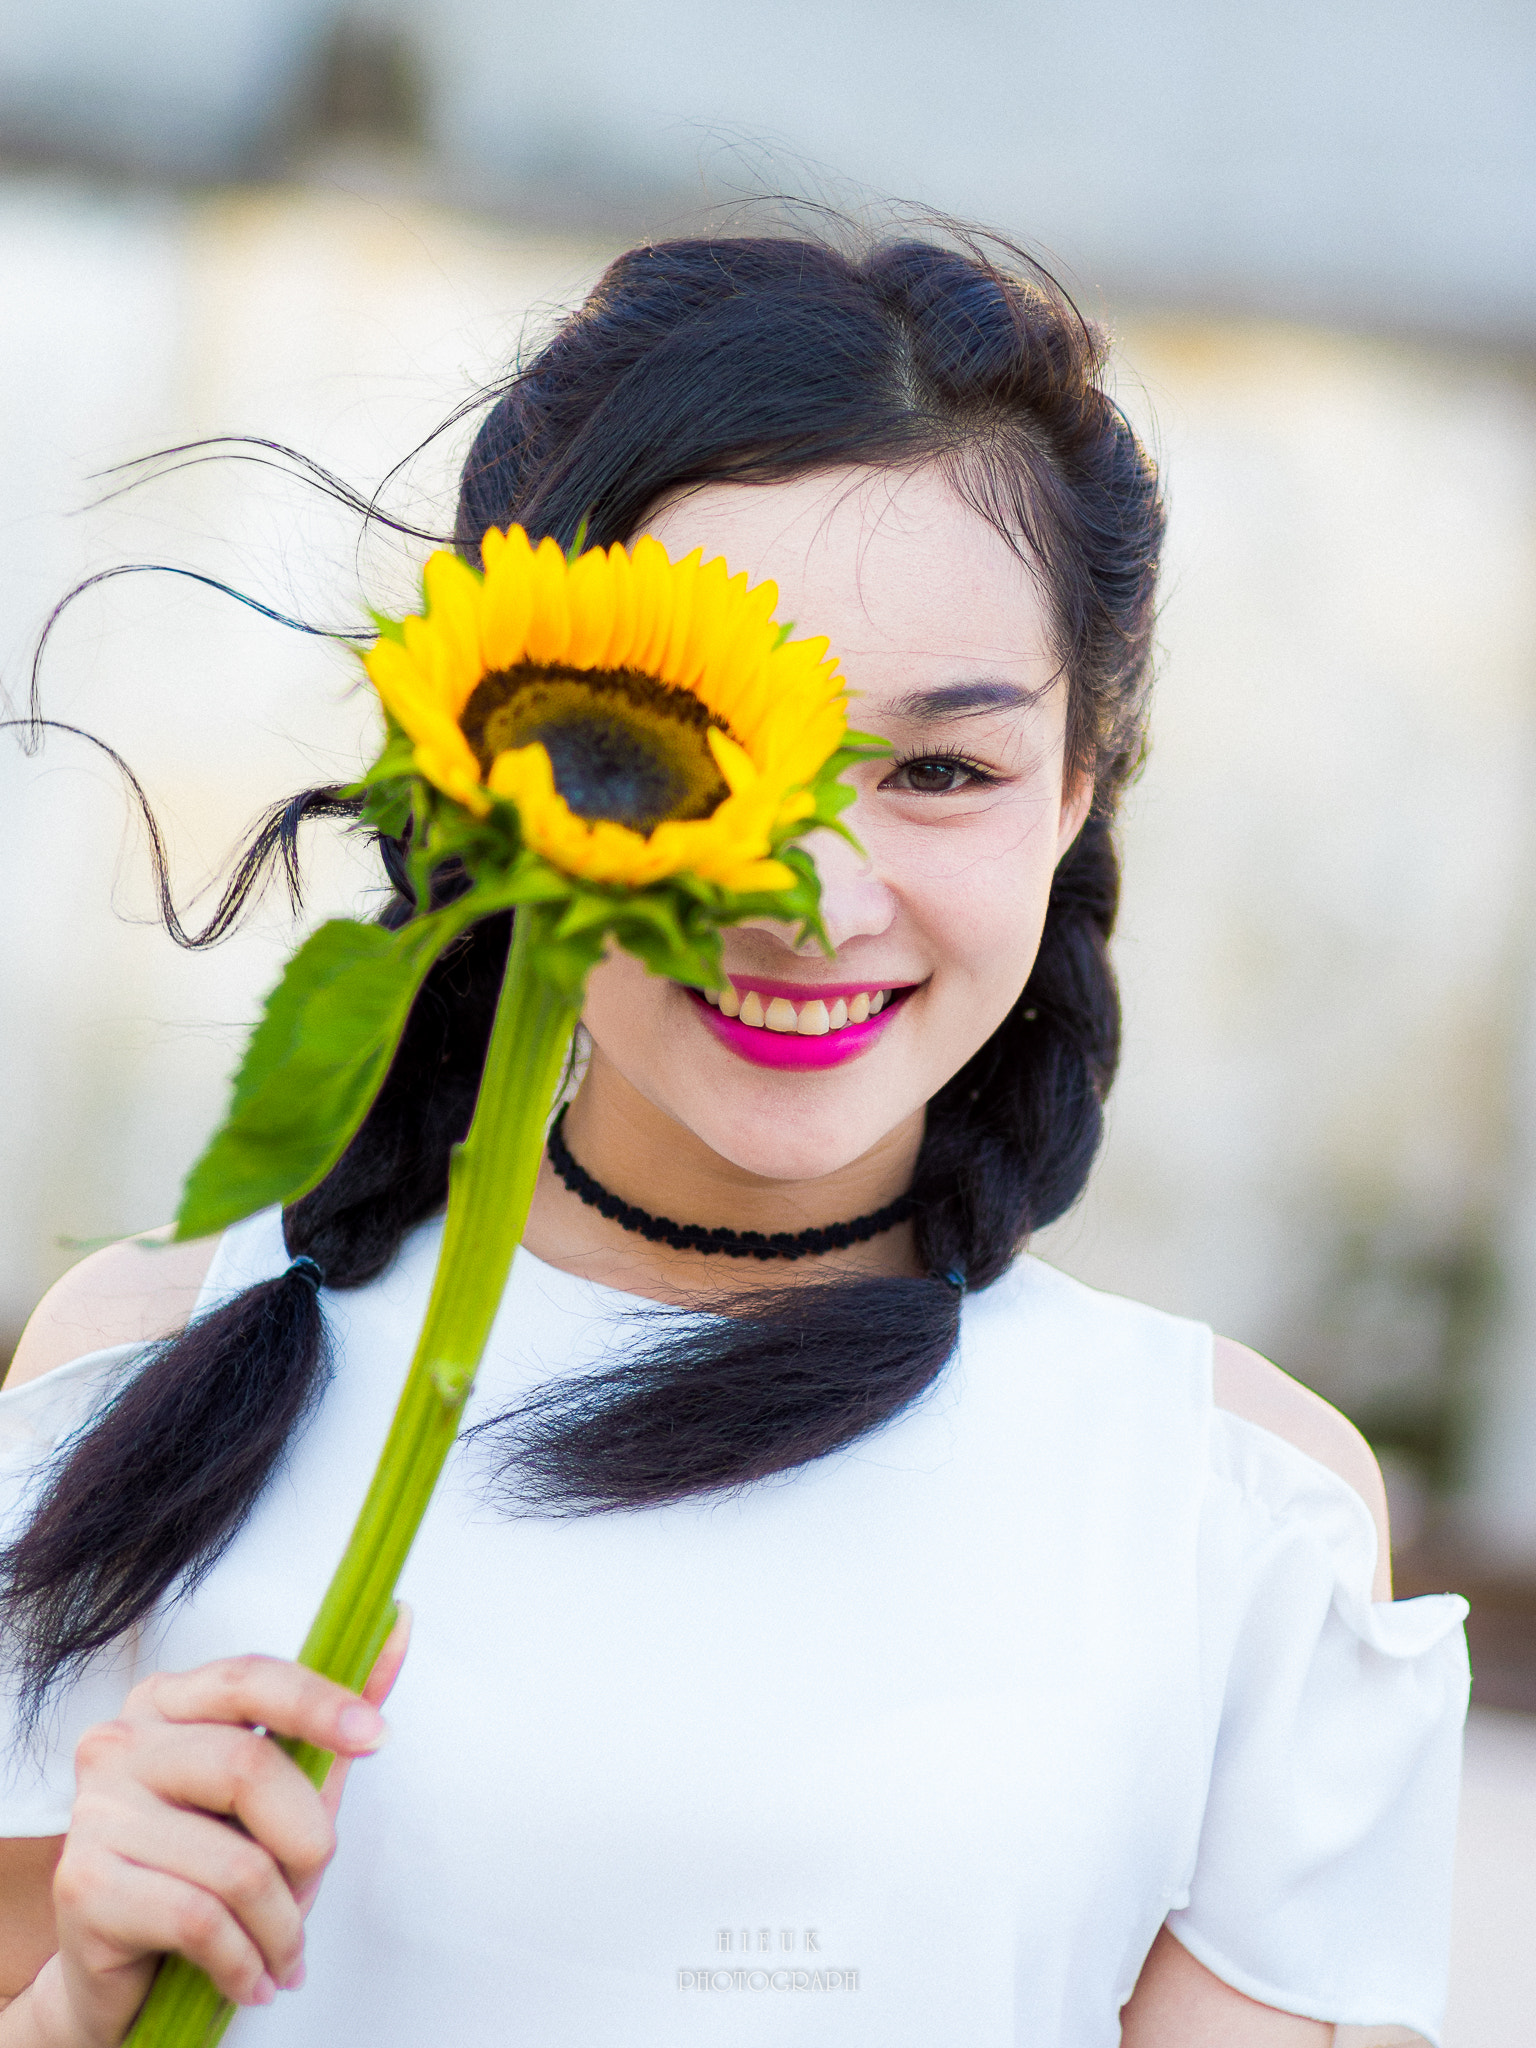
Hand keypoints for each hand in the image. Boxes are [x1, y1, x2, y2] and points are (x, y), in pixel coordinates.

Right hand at [29, 1610, 409, 2047]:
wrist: (121, 1978)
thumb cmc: (209, 1871)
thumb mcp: (281, 1794)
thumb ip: (331, 1721)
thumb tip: (399, 1625)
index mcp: (167, 1702)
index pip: (250, 1679)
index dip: (320, 1703)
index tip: (377, 1737)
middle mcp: (120, 1743)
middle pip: (248, 1768)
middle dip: (308, 1843)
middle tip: (313, 1889)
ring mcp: (95, 1813)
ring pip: (236, 1862)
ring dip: (282, 1924)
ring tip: (283, 1952)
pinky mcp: (83, 1886)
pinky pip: (200, 1920)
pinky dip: (244, 1961)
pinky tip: (251, 1979)